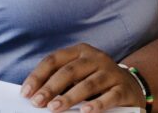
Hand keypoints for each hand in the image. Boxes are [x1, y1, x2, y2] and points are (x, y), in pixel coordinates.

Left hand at [21, 43, 145, 112]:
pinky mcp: (124, 88)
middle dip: (50, 88)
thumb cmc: (95, 80)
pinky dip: (97, 104)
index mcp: (79, 51)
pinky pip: (110, 96)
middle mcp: (95, 58)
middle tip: (37, 102)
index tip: (26, 92)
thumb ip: (61, 81)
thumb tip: (37, 94)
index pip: (53, 60)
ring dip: (69, 97)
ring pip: (88, 84)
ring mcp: (111, 72)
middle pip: (68, 72)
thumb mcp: (78, 75)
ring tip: (54, 108)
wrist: (131, 85)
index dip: (38, 76)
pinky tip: (85, 111)